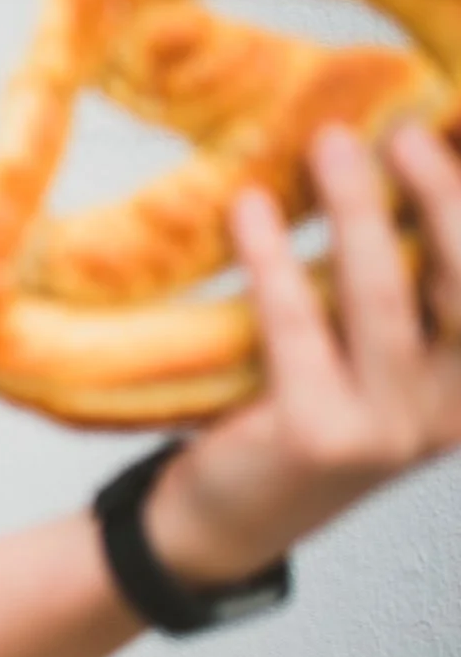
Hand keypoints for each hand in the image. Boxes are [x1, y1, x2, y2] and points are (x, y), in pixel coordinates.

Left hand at [144, 121, 460, 584]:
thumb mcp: (363, 362)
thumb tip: (391, 171)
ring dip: (357, 210)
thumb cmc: (293, 421)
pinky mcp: (319, 435)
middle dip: (444, 198)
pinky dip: (272, 257)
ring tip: (331, 144)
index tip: (458, 133)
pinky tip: (250, 209)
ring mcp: (389, 430)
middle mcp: (448, 413)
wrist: (219, 526)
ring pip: (383, 296)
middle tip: (407, 131)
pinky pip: (295, 323)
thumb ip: (392, 293)